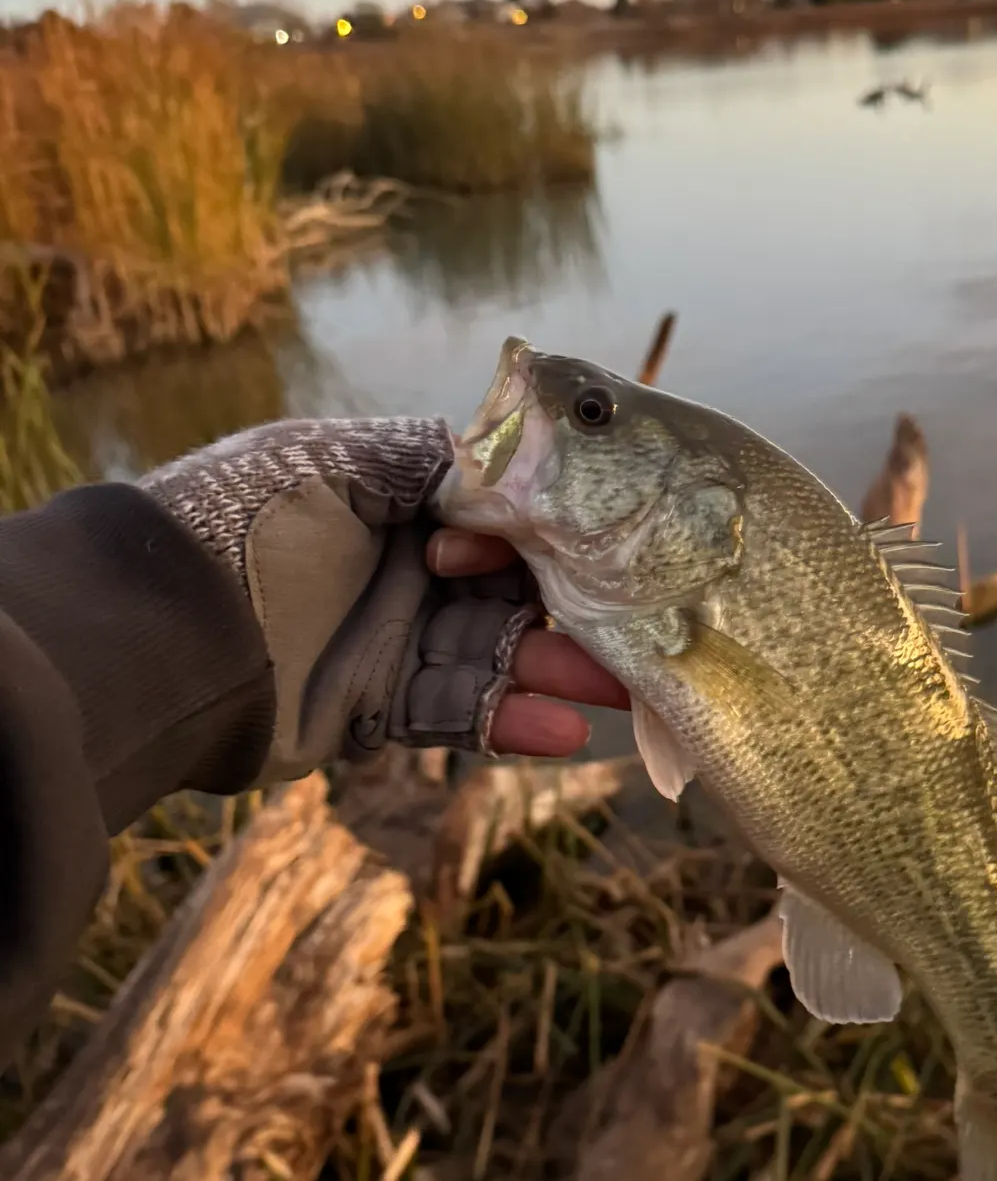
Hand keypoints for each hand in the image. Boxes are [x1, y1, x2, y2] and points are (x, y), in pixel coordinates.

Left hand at [136, 414, 630, 784]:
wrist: (163, 634)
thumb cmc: (249, 524)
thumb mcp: (340, 462)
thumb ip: (431, 458)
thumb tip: (513, 449)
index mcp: (397, 503)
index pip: (498, 515)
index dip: (546, 526)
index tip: (592, 539)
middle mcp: (404, 569)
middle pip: (512, 589)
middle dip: (577, 605)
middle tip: (646, 623)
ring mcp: (395, 641)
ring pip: (499, 655)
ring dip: (559, 670)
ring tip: (626, 690)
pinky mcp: (381, 709)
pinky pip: (461, 713)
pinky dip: (513, 723)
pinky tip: (568, 732)